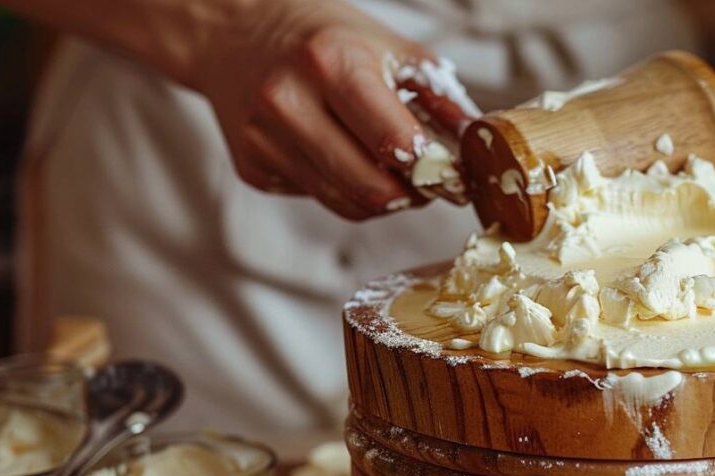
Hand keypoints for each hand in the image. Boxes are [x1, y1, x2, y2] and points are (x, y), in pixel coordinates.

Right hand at [191, 0, 474, 219]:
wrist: (234, 31)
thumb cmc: (323, 37)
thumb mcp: (389, 48)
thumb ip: (440, 99)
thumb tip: (479, 146)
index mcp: (330, 63)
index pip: (395, 144)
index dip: (434, 171)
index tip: (456, 176)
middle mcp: (289, 102)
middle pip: (371, 189)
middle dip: (412, 195)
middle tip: (430, 184)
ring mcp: (264, 140)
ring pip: (347, 204)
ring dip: (384, 199)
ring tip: (396, 174)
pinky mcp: (253, 168)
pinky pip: (319, 198)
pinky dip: (345, 190)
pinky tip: (345, 158)